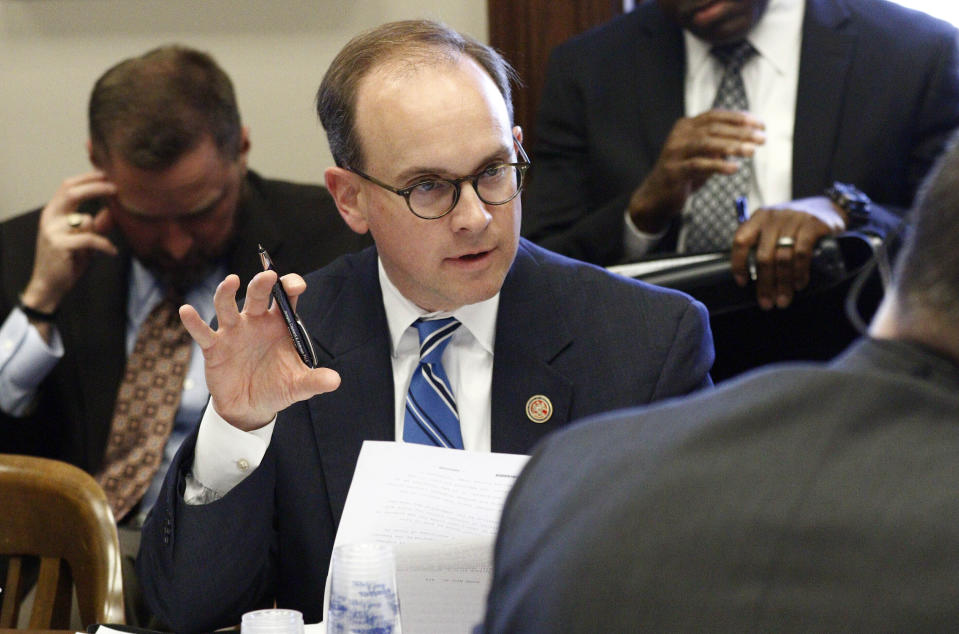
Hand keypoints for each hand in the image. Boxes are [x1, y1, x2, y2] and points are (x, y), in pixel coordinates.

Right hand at [20, 171, 117, 312]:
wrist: (49, 285)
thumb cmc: (67, 261)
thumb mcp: (83, 239)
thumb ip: (95, 224)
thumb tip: (113, 209)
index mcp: (53, 212)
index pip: (67, 186)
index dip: (87, 178)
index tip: (106, 175)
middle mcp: (49, 217)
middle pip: (72, 191)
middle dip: (96, 187)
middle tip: (116, 188)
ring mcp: (52, 230)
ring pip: (85, 219)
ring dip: (98, 233)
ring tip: (101, 247)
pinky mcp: (60, 244)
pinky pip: (90, 238)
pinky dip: (104, 245)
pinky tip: (111, 252)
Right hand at [179, 271, 340, 430]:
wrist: (251, 407)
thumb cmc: (277, 387)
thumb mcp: (298, 385)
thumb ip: (315, 381)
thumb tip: (335, 381)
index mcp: (279, 324)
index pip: (285, 298)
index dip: (290, 286)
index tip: (295, 285)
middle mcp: (256, 322)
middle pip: (257, 295)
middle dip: (262, 283)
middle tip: (268, 275)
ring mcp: (234, 331)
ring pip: (227, 306)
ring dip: (226, 292)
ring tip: (231, 281)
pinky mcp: (214, 347)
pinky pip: (202, 332)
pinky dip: (193, 322)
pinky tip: (186, 311)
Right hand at [628, 110, 764, 232]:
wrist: (656, 196)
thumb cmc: (683, 174)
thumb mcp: (704, 156)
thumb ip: (720, 146)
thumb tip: (748, 138)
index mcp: (686, 127)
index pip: (715, 116)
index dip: (738, 118)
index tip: (759, 124)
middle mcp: (678, 136)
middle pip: (713, 128)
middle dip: (740, 132)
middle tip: (761, 139)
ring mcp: (674, 152)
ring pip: (706, 143)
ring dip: (732, 146)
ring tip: (752, 151)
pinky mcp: (673, 171)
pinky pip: (698, 165)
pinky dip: (718, 166)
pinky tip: (734, 169)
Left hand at [730, 196, 845, 309]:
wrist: (828, 209)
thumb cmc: (796, 225)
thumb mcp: (775, 229)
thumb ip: (762, 245)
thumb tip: (752, 279)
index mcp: (759, 218)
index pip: (741, 240)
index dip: (738, 264)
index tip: (742, 283)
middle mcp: (774, 217)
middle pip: (763, 255)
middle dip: (765, 283)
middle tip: (767, 303)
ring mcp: (794, 219)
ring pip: (782, 257)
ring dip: (783, 283)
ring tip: (784, 300)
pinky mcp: (813, 224)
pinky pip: (802, 253)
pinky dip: (799, 272)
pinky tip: (799, 284)